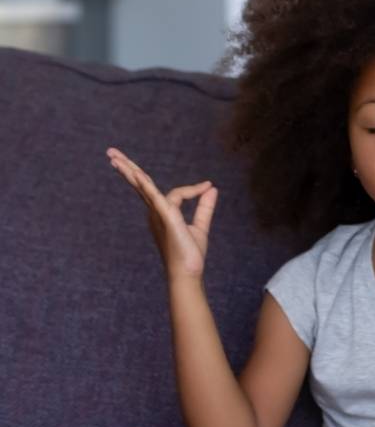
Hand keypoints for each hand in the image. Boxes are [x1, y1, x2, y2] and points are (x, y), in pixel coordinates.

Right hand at [106, 148, 217, 280]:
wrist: (188, 273)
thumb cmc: (190, 254)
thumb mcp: (200, 226)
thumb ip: (204, 207)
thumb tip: (211, 188)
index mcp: (162, 213)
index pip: (176, 192)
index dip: (194, 189)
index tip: (208, 186)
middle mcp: (155, 212)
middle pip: (140, 184)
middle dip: (127, 168)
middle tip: (111, 153)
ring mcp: (158, 214)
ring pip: (143, 186)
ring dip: (129, 170)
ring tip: (113, 157)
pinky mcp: (166, 217)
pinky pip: (155, 198)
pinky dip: (147, 186)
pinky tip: (138, 175)